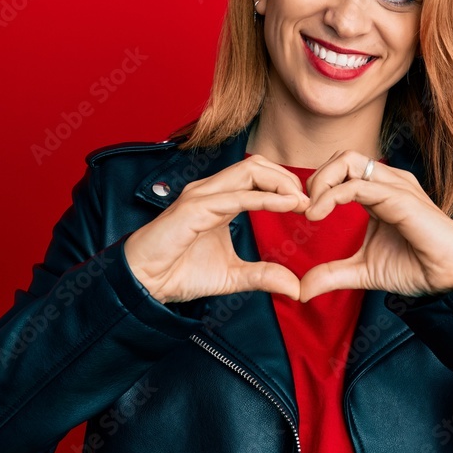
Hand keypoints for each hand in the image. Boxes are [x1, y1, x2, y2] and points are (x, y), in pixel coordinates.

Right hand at [124, 154, 309, 303]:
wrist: (144, 285)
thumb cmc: (179, 274)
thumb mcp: (233, 277)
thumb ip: (263, 277)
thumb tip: (295, 287)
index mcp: (218, 199)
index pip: (257, 175)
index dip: (285, 184)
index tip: (307, 205)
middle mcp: (210, 191)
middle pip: (257, 165)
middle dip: (287, 178)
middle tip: (309, 201)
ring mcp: (201, 196)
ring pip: (249, 171)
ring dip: (281, 182)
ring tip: (301, 201)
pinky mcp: (194, 209)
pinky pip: (236, 196)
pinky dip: (265, 198)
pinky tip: (286, 205)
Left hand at [298, 150, 452, 302]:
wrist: (447, 278)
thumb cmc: (414, 267)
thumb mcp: (362, 271)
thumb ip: (332, 274)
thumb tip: (302, 290)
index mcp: (379, 191)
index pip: (342, 169)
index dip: (318, 186)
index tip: (304, 214)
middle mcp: (387, 182)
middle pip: (342, 157)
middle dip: (317, 178)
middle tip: (305, 208)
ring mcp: (395, 186)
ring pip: (348, 161)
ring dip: (321, 182)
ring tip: (311, 211)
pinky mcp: (401, 199)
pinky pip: (359, 185)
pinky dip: (332, 196)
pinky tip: (319, 215)